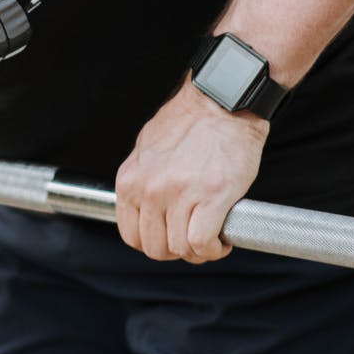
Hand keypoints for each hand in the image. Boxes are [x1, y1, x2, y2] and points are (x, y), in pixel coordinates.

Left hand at [114, 79, 269, 262]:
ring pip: (180, 249)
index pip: (130, 234)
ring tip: (212, 237)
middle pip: (155, 247)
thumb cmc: (191, 121)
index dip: (153, 243)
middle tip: (194, 238)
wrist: (222, 101)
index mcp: (131, 180)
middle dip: (176, 250)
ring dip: (199, 252)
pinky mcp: (210, 197)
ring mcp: (179, 194)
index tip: (170, 238)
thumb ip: (144, 179)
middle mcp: (150, 190)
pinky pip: (202, 243)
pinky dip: (214, 249)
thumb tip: (145, 204)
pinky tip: (222, 239)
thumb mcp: (149, 148)